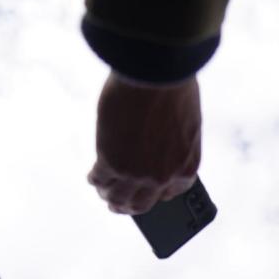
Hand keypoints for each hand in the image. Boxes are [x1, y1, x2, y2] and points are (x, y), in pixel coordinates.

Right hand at [89, 72, 200, 214]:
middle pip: (142, 204)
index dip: (155, 195)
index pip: (170, 194)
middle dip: (129, 206)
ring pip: (117, 198)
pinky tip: (92, 174)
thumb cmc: (173, 88)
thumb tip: (155, 155)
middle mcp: (163, 177)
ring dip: (108, 196)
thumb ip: (173, 146)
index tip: (146, 193)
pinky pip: (98, 179)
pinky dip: (94, 178)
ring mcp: (136, 174)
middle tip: (118, 204)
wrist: (155, 72)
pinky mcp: (110, 163)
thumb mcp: (185, 124)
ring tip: (102, 191)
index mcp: (187, 168)